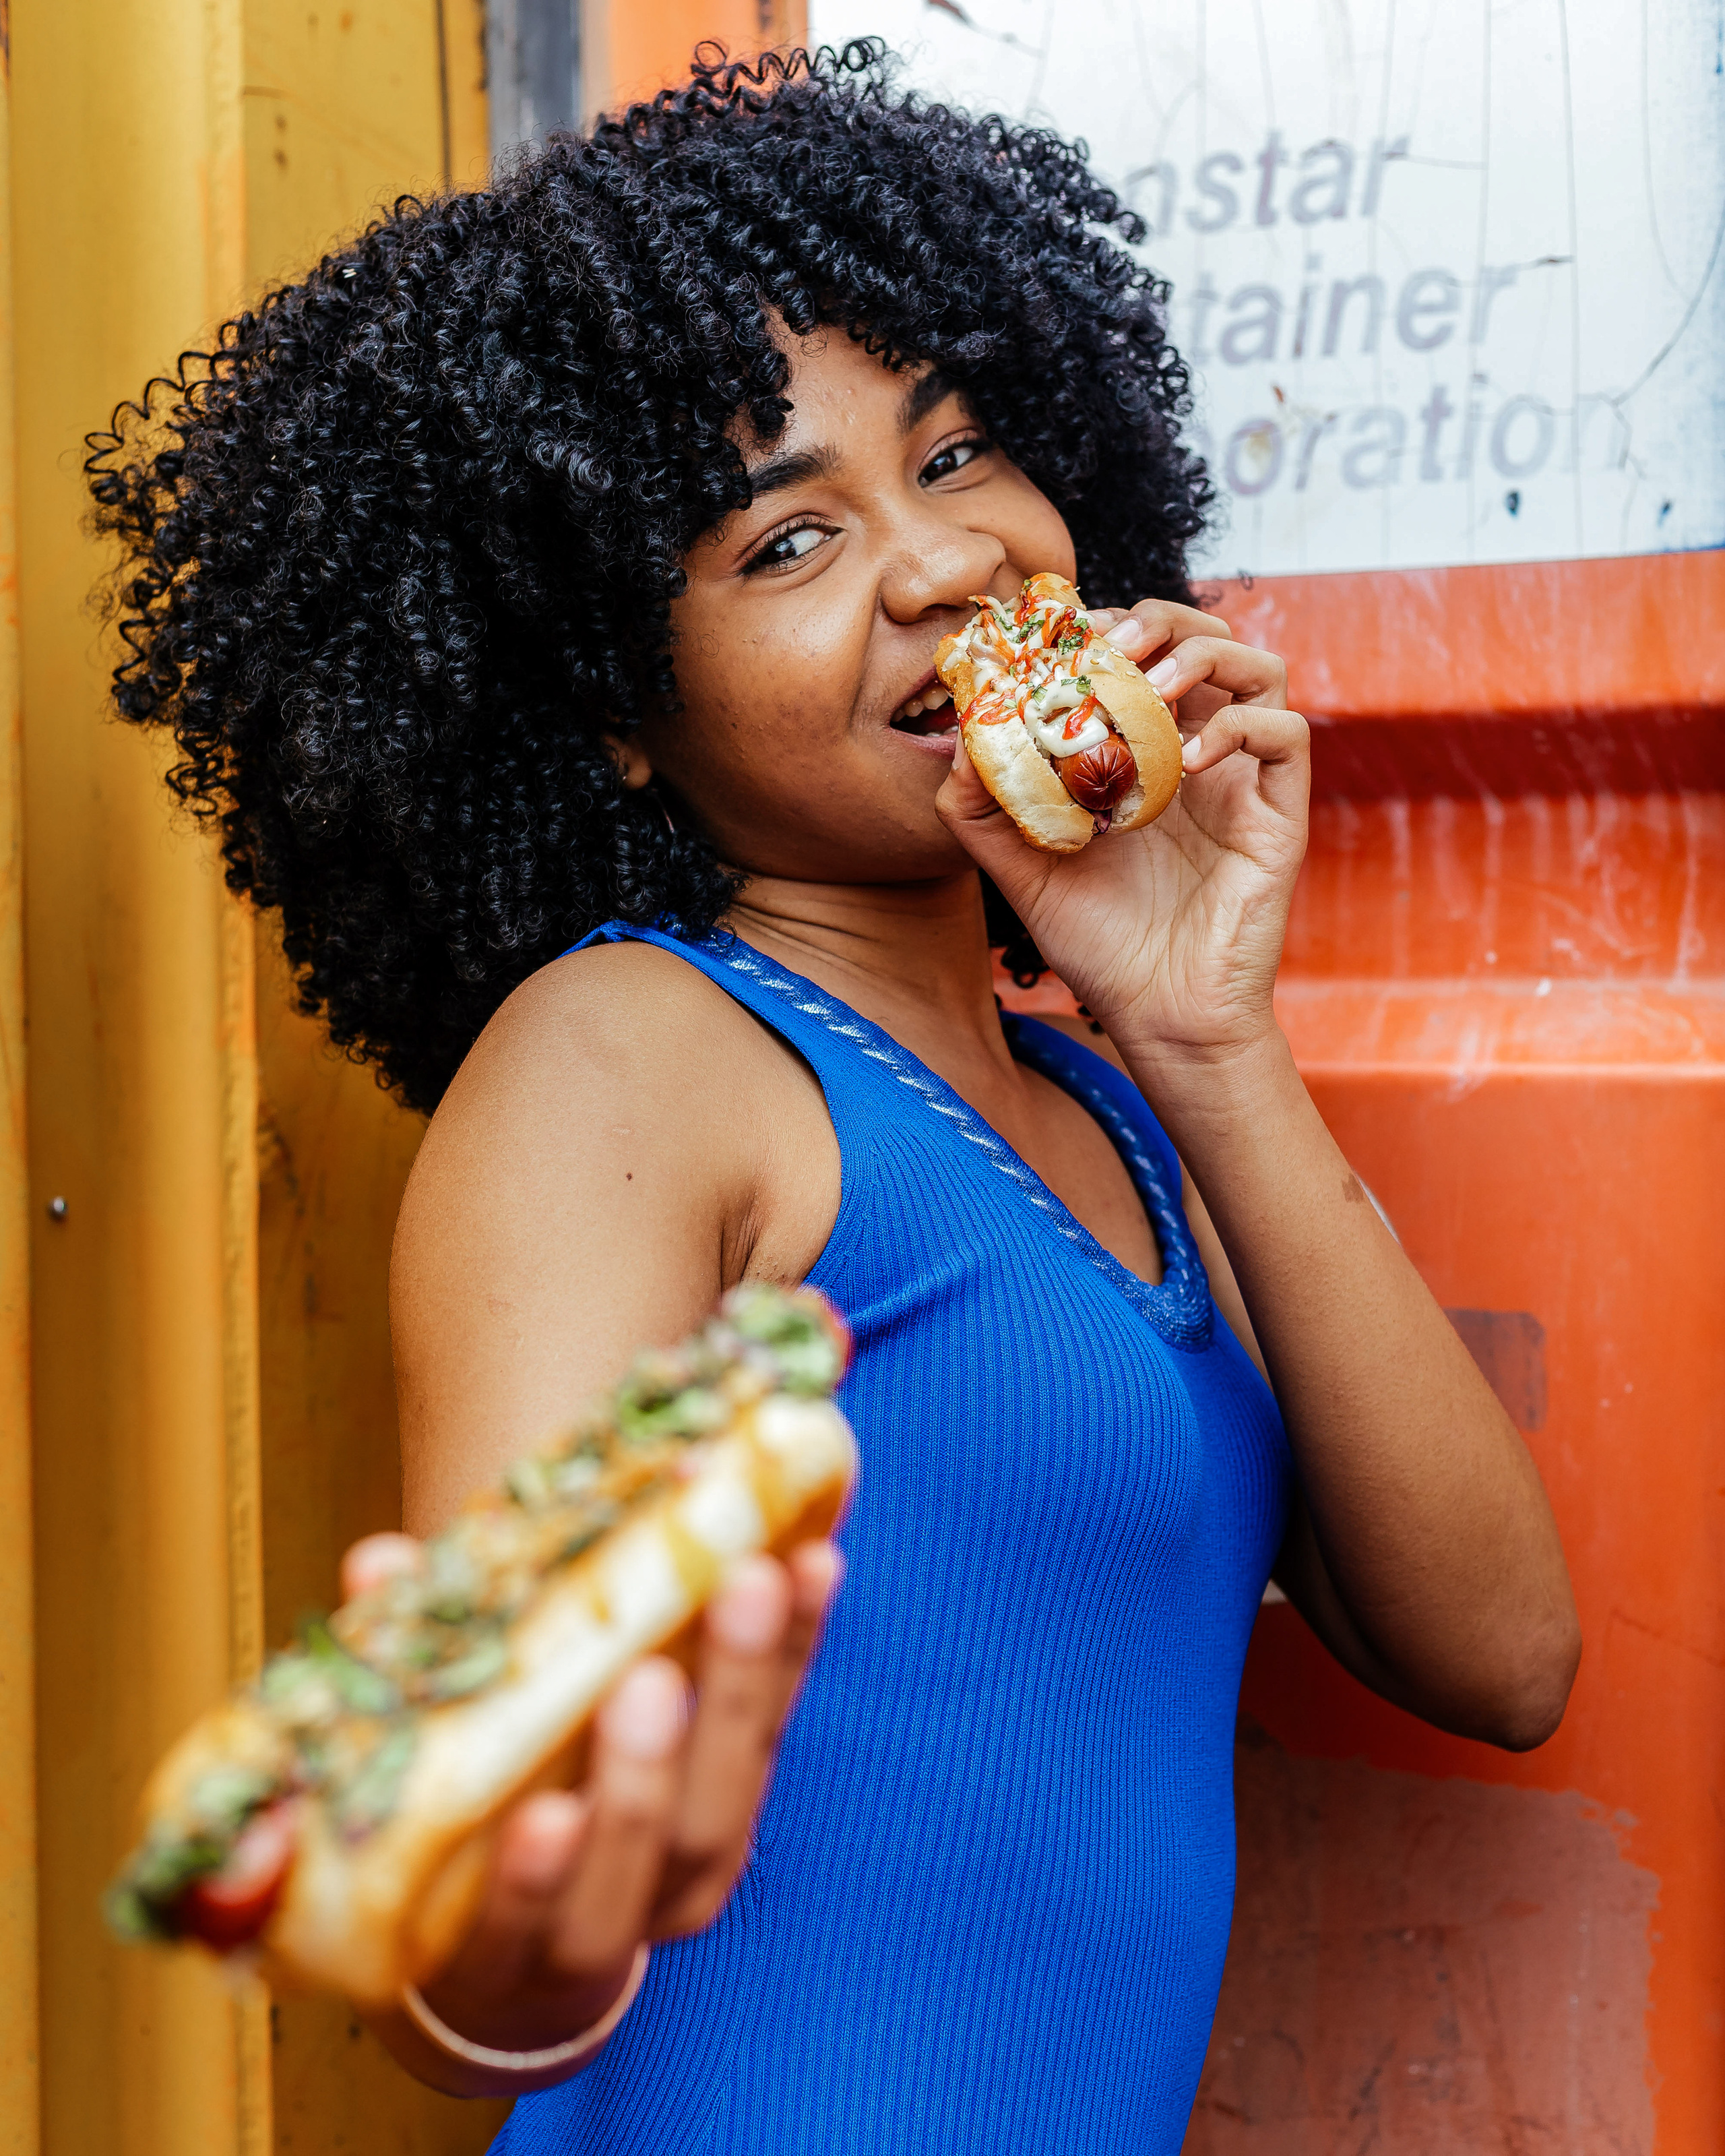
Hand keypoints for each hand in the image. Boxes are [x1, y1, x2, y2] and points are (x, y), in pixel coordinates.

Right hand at [347, 1531, 842, 2093]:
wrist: (525, 1944)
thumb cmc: (445, 1840)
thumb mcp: (402, 1793)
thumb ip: (386, 1683)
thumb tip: (375, 1564)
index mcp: (505, 1945)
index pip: (522, 1925)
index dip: (536, 1881)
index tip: (543, 1817)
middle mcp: (613, 1922)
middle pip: (652, 1855)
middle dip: (649, 1771)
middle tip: (649, 1674)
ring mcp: (691, 1873)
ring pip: (730, 1796)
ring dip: (745, 1688)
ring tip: (750, 1583)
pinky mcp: (744, 1810)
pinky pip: (778, 1734)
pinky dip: (797, 1651)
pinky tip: (816, 1564)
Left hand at [935, 597, 1308, 1066]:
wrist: (1159, 1018)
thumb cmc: (1101, 946)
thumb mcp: (1021, 873)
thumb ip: (983, 811)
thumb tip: (960, 741)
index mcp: (1146, 754)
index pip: (1141, 651)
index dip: (1107, 625)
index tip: (1061, 637)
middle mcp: (1200, 755)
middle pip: (1205, 636)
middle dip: (1158, 619)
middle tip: (1111, 646)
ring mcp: (1244, 781)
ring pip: (1260, 668)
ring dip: (1204, 655)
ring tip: (1151, 687)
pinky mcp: (1279, 816)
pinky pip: (1285, 736)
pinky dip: (1239, 726)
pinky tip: (1188, 760)